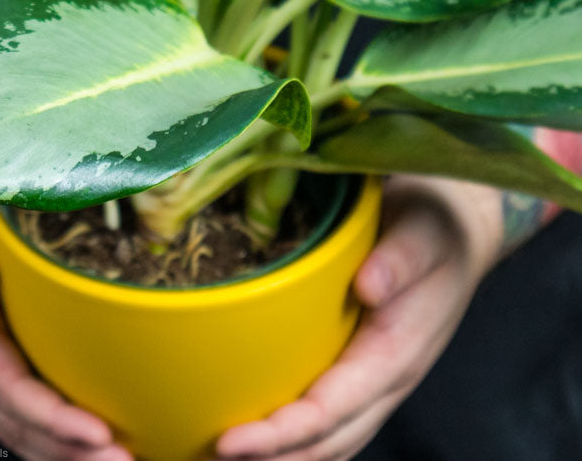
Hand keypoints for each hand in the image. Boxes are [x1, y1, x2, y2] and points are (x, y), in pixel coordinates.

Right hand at [0, 151, 132, 460]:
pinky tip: (90, 430)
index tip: (96, 433)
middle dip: (65, 450)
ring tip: (121, 460)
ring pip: (18, 416)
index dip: (47, 414)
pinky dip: (55, 422)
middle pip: (13, 417)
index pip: (3, 382)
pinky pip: (23, 390)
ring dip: (64, 448)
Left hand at [215, 175, 504, 460]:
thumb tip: (368, 286)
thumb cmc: (435, 231)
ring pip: (329, 438)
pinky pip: (329, 414)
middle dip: (272, 457)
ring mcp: (374, 377)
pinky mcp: (361, 365)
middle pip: (327, 440)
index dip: (282, 432)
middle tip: (213, 455)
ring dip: (282, 455)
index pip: (334, 409)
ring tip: (227, 455)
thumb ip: (400, 259)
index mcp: (397, 352)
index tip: (231, 441)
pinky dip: (295, 434)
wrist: (455, 234)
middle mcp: (385, 378)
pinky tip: (264, 429)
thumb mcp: (422, 231)